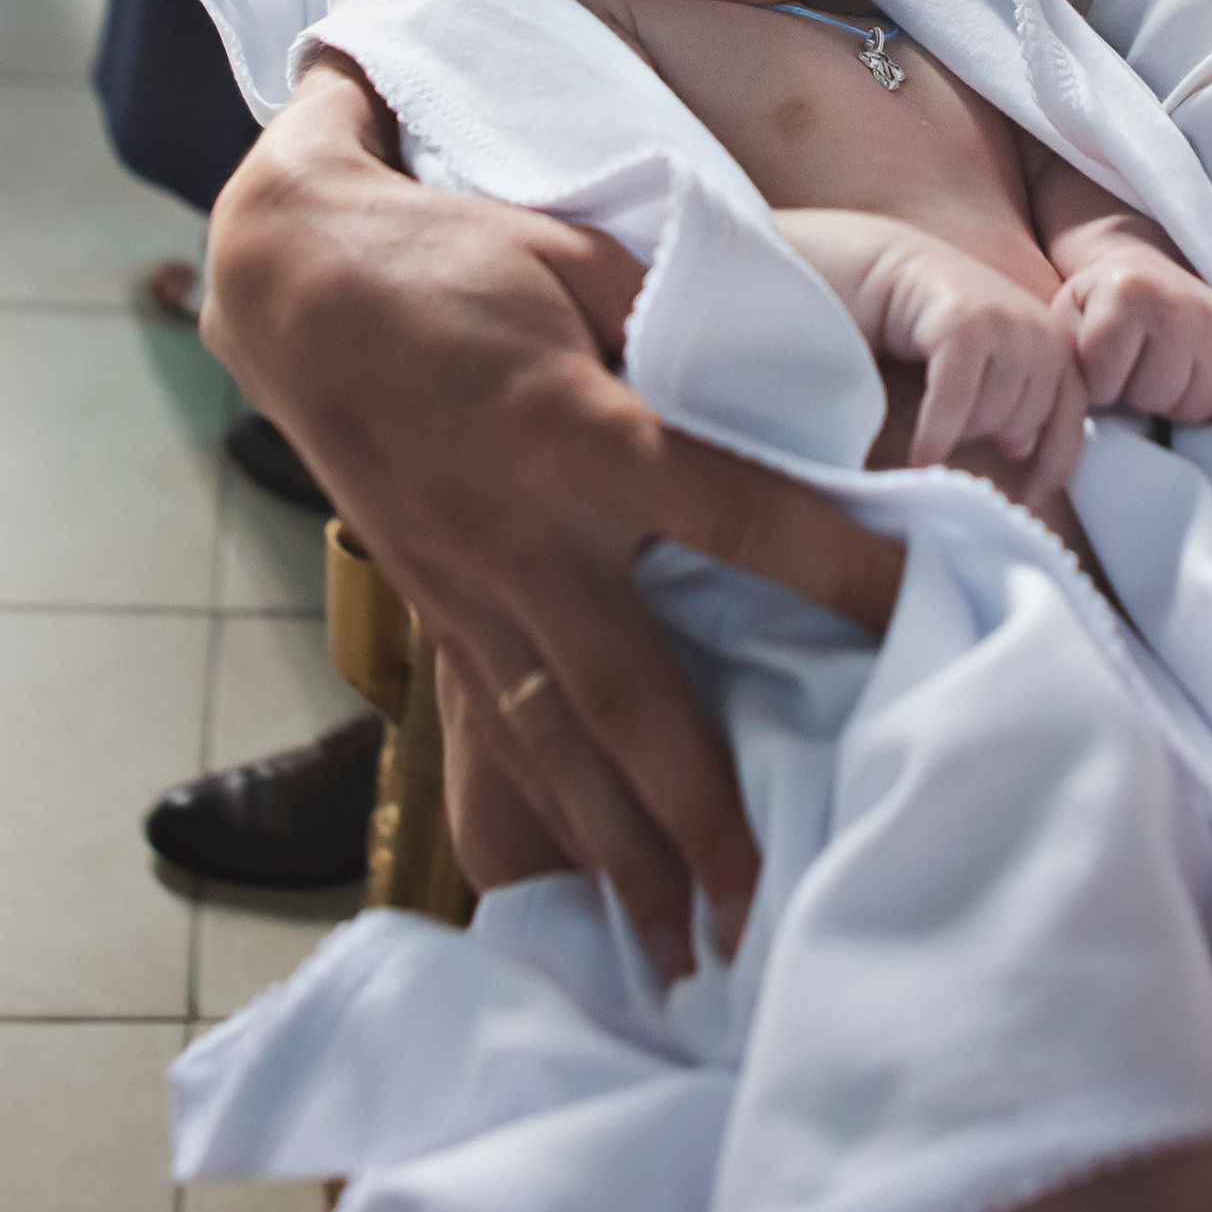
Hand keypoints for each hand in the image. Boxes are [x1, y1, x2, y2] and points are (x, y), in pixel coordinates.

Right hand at [204, 59, 904, 974]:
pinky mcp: (437, 612)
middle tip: (764, 902)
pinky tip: (581, 900)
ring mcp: (469, 587)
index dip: (828, 557)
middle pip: (626, 690)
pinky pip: (493, 736)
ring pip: (555, 743)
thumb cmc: (459, 256)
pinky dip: (543, 823)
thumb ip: (689, 322)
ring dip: (622, 853)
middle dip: (696, 805)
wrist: (295, 287)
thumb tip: (813, 378)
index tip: (916, 609)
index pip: (730, 505)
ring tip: (688, 956)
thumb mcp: (581, 255)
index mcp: (574, 427)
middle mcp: (521, 531)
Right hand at [878, 241, 1089, 499]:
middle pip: (1026, 421)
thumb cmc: (927, 325)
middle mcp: (1039, 327)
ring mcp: (1005, 321)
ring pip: (994, 415)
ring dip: (959, 429)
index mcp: (1051, 339)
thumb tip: (1025, 445)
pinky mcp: (963, 322)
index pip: (1073, 414)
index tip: (1031, 495)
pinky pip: (957, 400)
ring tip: (931, 408)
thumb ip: (1011, 397)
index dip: (1056, 460)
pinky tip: (920, 455)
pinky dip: (937, 432)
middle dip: (987, 432)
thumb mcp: (983, 364)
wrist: (878, 268)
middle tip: (949, 414)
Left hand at [1053, 236, 1211, 425]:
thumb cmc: (1095, 309)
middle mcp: (1181, 301)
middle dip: (1137, 394)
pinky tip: (1188, 377)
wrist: (1143, 272)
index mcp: (1127, 291)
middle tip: (1134, 366)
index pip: (1106, 383)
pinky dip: (1208, 404)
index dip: (1098, 385)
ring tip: (1160, 371)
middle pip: (1156, 396)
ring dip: (1173, 402)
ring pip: (1196, 406)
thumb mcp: (1065, 322)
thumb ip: (1064, 361)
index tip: (1099, 363)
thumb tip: (1066, 421)